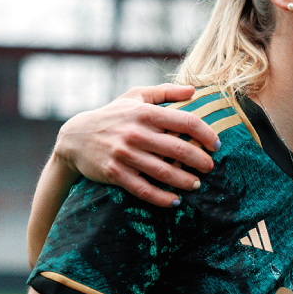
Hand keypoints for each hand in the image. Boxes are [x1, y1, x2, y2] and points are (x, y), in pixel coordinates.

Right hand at [55, 84, 220, 206]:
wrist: (75, 137)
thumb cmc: (112, 115)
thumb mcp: (135, 96)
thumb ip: (165, 92)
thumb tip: (194, 91)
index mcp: (146, 113)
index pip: (185, 122)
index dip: (206, 134)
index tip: (217, 145)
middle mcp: (137, 133)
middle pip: (179, 150)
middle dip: (200, 161)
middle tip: (209, 168)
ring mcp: (126, 154)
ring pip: (164, 172)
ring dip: (185, 181)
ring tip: (196, 185)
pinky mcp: (116, 173)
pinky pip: (144, 190)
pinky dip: (162, 198)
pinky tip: (175, 202)